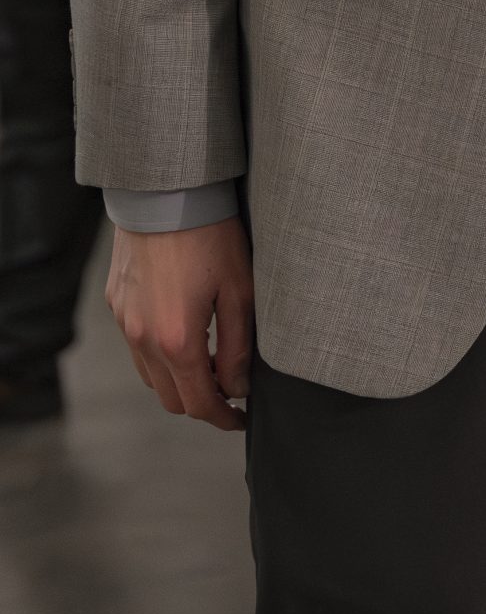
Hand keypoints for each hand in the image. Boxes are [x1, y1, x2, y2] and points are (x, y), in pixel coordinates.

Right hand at [106, 217, 254, 431]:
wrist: (164, 194)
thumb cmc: (210, 237)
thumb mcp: (239, 291)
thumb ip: (238, 347)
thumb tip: (237, 387)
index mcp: (176, 341)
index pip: (198, 403)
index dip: (222, 418)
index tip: (241, 419)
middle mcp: (142, 339)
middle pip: (170, 398)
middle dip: (201, 403)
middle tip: (230, 391)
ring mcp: (124, 322)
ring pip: (150, 375)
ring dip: (179, 380)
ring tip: (210, 364)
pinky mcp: (117, 304)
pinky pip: (137, 347)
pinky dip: (160, 355)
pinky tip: (184, 334)